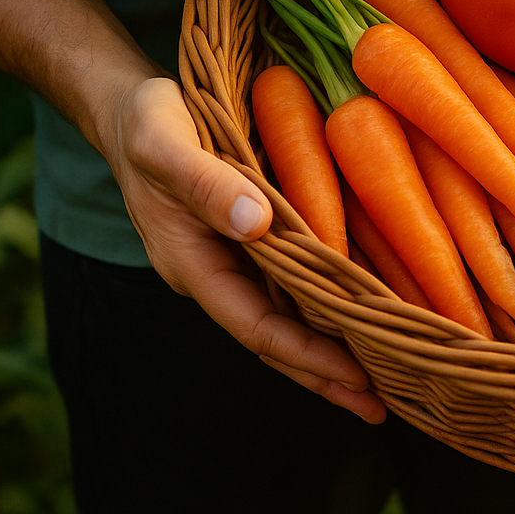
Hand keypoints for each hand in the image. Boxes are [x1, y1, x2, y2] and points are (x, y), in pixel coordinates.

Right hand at [105, 76, 386, 423]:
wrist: (130, 109)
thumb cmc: (147, 125)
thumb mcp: (167, 145)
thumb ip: (208, 184)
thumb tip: (257, 224)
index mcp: (192, 265)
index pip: (256, 326)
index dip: (305, 354)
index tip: (354, 377)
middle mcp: (215, 273)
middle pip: (275, 337)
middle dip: (325, 373)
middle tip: (382, 405)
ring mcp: (233, 260)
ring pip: (287, 315)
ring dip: (331, 346)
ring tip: (384, 377)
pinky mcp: (252, 239)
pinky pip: (293, 283)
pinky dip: (325, 304)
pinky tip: (363, 312)